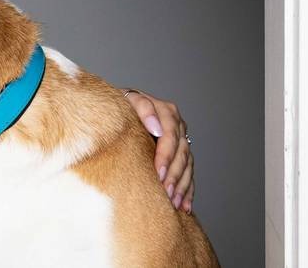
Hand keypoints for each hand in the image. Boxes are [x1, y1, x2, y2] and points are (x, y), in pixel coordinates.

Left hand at [124, 89, 192, 212]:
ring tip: (173, 203)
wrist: (119, 109)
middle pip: (181, 153)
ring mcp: (180, 139)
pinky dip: (187, 191)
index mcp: (166, 111)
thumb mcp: (127, 101)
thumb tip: (157, 129)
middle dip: (174, 175)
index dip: (165, 156)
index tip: (158, 172)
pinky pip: (188, 174)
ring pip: (187, 165)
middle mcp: (177, 125)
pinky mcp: (181, 153)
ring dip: (182, 186)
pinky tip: (184, 206)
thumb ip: (142, 108)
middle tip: (166, 193)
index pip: (170, 136)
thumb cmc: (120, 106)